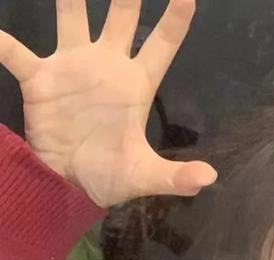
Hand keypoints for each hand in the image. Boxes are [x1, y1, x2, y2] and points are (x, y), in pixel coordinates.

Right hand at [0, 0, 216, 207]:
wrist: (69, 186)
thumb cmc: (111, 177)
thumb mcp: (146, 176)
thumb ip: (176, 176)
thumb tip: (210, 179)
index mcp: (137, 85)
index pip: (162, 45)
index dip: (175, 20)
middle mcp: (107, 66)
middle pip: (122, 17)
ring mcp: (72, 67)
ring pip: (71, 15)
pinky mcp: (40, 80)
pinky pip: (15, 53)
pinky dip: (3, 42)